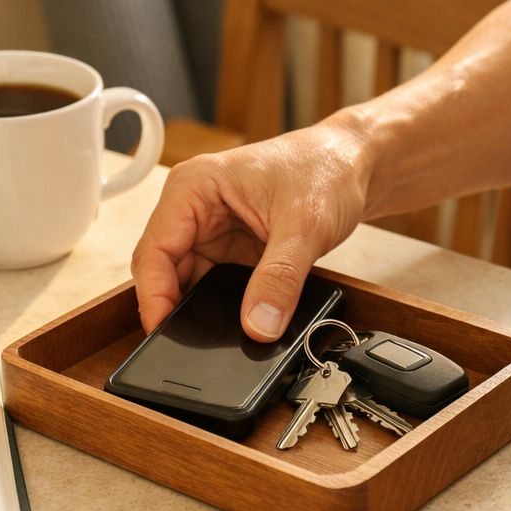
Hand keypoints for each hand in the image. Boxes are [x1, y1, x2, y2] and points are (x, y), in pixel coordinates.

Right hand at [130, 121, 371, 340]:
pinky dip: (222, 305)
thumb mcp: (304, 227)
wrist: (356, 162)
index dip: (154, 297)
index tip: (163, 333)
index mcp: (193, 187)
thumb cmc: (326, 167)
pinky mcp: (230, 246)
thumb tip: (258, 326)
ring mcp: (211, 228)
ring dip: (201, 308)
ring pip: (188, 282)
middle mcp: (193, 207)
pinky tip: (238, 318)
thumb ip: (280, 279)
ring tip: (221, 333)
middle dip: (177, 308)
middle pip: (164, 271)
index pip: (154, 251)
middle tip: (194, 348)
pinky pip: (213, 284)